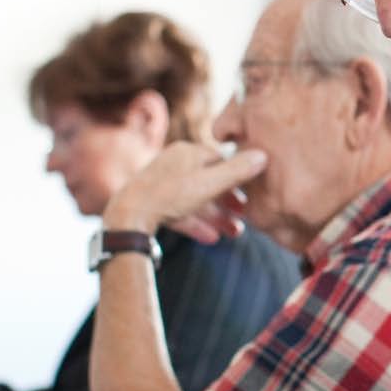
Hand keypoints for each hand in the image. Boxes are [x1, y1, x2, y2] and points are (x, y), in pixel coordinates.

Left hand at [103, 144, 266, 242]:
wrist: (128, 217)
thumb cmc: (170, 195)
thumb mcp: (210, 183)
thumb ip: (237, 171)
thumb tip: (263, 155)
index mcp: (187, 152)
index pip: (220, 158)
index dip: (238, 175)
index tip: (252, 192)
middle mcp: (174, 164)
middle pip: (209, 181)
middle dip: (228, 201)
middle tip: (245, 215)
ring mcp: (162, 185)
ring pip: (196, 200)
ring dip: (216, 217)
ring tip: (234, 232)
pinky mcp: (153, 204)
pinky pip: (180, 213)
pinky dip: (196, 224)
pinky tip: (211, 238)